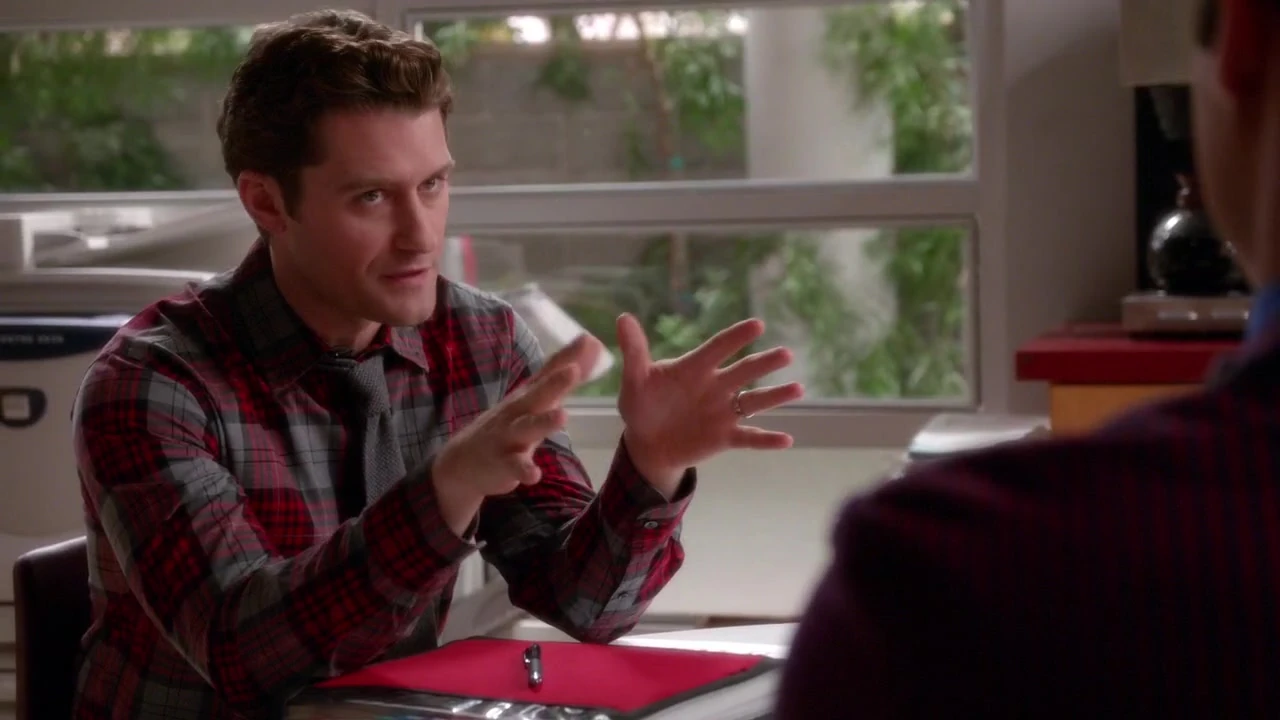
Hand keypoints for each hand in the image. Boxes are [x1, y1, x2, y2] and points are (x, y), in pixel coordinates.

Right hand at [431, 334, 603, 533]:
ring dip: (544, 422)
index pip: (550, 371)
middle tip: (574, 370)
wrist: (464, 459)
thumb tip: (591, 343)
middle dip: (555, 382)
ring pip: (527, 427)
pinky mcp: (502, 462)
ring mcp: (509, 435)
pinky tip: (534, 475)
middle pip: (538, 394)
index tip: (590, 340)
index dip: (569, 357)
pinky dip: (524, 470)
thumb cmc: (510, 422)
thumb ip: (562, 374)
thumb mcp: (536, 397)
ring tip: (562, 415)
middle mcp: (519, 410)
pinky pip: (514, 466)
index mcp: (530, 394)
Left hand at [615, 314, 804, 492]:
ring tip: (797, 389)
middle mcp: (716, 386)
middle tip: (786, 354)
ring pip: (754, 401)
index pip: (718, 348)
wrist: (647, 443)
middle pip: (744, 371)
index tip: (757, 325)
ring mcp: (723, 412)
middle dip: (765, 363)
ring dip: (776, 395)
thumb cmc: (642, 405)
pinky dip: (767, 440)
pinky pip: (750, 438)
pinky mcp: (725, 437)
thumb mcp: (635, 380)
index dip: (736, 337)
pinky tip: (787, 439)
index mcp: (696, 368)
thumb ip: (635, 351)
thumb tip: (623, 318)